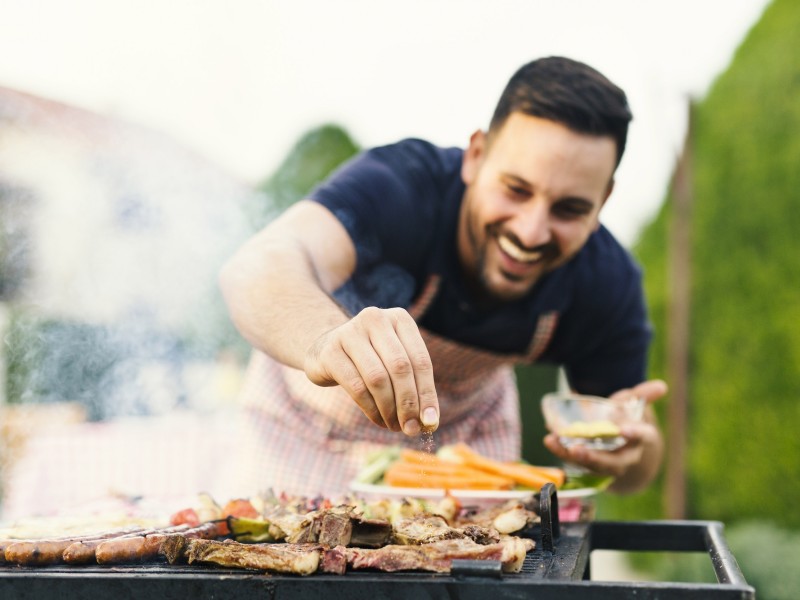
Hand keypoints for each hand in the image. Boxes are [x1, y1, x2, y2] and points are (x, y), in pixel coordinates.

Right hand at [303, 306, 439, 435]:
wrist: (325, 350)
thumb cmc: (370, 360)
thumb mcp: (394, 364)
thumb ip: (414, 387)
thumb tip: (430, 422)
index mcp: (399, 318)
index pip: (420, 360)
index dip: (427, 394)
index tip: (430, 421)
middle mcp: (375, 318)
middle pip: (400, 368)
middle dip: (408, 403)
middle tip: (411, 429)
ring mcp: (350, 332)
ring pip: (378, 378)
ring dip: (389, 409)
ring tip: (394, 426)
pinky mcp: (330, 351)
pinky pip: (356, 386)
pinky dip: (371, 409)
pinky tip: (378, 419)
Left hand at [543, 380, 666, 489]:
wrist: (623, 446)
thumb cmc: (628, 421)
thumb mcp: (635, 406)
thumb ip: (643, 395)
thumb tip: (661, 386)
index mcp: (640, 439)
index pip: (642, 437)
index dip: (634, 433)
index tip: (624, 429)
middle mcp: (625, 456)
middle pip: (613, 463)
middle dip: (595, 458)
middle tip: (578, 450)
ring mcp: (607, 463)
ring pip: (591, 465)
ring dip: (571, 455)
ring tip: (553, 442)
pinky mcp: (589, 464)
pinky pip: (576, 460)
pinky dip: (562, 450)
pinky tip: (549, 439)